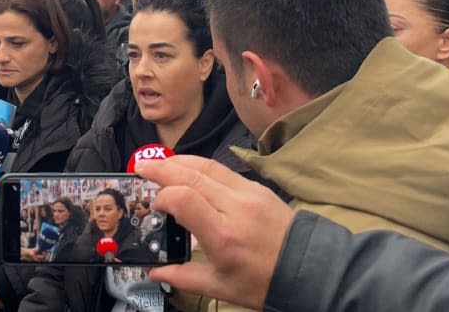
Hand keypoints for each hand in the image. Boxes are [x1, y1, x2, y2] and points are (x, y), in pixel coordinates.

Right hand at [135, 155, 293, 310]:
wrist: (307, 269)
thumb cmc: (264, 281)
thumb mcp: (220, 286)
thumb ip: (182, 276)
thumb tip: (154, 271)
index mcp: (223, 237)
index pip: (184, 199)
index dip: (163, 197)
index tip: (154, 204)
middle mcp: (236, 209)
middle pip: (191, 175)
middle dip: (162, 169)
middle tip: (141, 168)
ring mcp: (248, 194)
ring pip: (207, 166)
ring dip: (179, 161)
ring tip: (160, 164)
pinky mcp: (256, 187)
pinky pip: (223, 169)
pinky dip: (200, 165)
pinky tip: (187, 169)